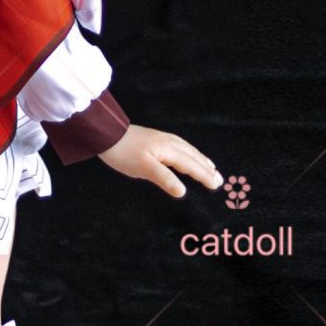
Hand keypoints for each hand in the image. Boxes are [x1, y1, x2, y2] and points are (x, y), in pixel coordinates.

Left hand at [97, 124, 222, 197]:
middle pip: (193, 156)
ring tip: (210, 167)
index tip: (218, 185)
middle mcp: (169, 142)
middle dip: (207, 168)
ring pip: (187, 150)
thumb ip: (164, 179)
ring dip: (200, 159)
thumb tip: (183, 192)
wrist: (105, 133)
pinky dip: (189, 153)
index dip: (205, 176)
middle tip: (220, 179)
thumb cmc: (123, 152)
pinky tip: (186, 154)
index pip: (191, 165)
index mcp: (168, 150)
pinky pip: (180, 146)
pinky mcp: (155, 138)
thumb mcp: (143, 168)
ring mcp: (162, 138)